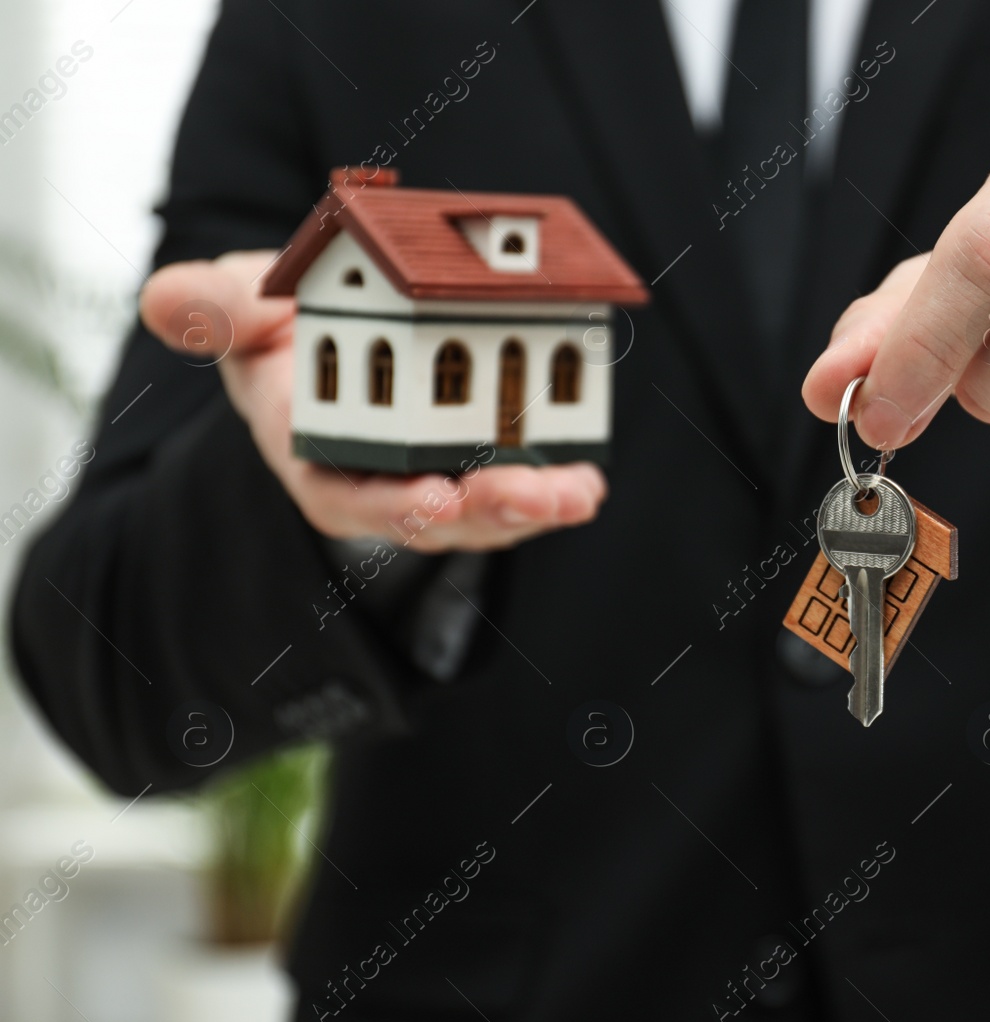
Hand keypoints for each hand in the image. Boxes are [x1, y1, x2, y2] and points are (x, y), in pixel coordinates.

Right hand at [140, 250, 606, 550]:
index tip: (434, 500)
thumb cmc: (278, 321)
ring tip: (578, 492)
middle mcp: (378, 479)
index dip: (391, 504)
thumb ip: (214, 308)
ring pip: (485, 509)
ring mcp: (434, 476)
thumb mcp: (240, 304)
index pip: (349, 495)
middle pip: (433, 514)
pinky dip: (555, 484)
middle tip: (535, 495)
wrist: (332, 320)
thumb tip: (164, 301)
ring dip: (533, 506)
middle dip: (485, 510)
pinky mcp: (481, 460)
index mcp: (314, 453)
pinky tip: (587, 478)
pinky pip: (519, 480)